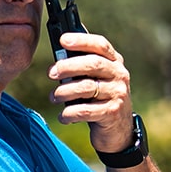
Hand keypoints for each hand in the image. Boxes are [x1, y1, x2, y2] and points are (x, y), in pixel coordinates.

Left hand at [48, 31, 134, 157]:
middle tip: (51, 73)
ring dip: (64, 92)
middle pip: (92, 64)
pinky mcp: (112, 113)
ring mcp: (118, 94)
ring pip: (86, 88)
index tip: (63, 40)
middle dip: (68, 67)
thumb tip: (62, 43)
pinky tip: (62, 116)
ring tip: (53, 97)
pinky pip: (85, 111)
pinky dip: (69, 113)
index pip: (100, 45)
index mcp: (114, 62)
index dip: (82, 41)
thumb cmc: (100, 100)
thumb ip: (83, 64)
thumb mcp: (96, 80)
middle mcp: (119, 75)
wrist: (118, 131)